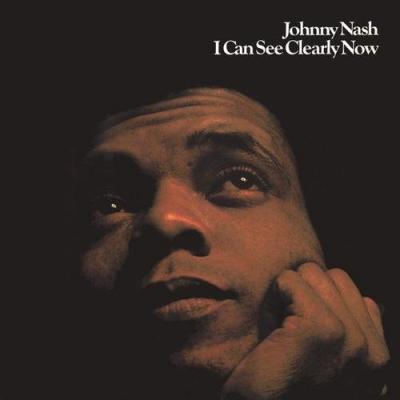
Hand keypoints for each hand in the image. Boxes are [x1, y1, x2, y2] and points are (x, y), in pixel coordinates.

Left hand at [221, 263, 389, 398]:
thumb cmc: (283, 384)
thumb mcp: (326, 357)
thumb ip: (349, 326)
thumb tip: (357, 294)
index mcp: (376, 355)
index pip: (348, 288)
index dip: (314, 298)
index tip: (300, 330)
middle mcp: (372, 351)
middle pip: (331, 275)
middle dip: (302, 292)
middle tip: (287, 329)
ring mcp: (351, 341)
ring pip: (311, 272)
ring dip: (287, 294)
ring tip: (280, 330)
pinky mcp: (322, 330)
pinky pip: (291, 281)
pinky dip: (274, 297)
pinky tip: (271, 329)